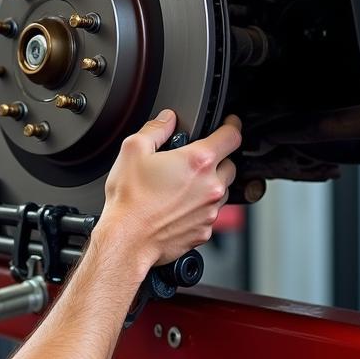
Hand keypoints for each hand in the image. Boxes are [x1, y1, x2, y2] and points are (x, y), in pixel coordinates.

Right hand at [97, 109, 241, 266]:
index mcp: (198, 161)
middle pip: (230, 164)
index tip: (230, 125)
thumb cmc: (130, 200)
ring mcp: (210, 211)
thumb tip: (168, 119)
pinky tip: (177, 207)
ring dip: (209, 185)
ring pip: (222, 191)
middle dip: (217, 159)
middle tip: (193, 161)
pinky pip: (210, 213)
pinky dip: (200, 208)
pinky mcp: (204, 231)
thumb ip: (156, 128)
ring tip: (182, 187)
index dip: (232, 126)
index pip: (232, 136)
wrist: (127, 240)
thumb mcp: (133, 150)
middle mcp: (211, 186)